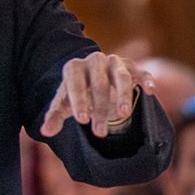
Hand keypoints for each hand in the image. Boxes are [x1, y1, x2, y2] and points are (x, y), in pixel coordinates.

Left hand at [39, 53, 153, 138]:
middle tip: (99, 133)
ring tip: (122, 115)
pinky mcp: (131, 67)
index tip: (82, 120)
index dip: (79, 101)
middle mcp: (94, 61)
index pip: (76, 83)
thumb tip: (45, 132)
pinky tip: (149, 91)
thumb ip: (54, 117)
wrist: (92, 78)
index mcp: (74, 67)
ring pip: (121, 77)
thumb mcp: (64, 104)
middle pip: (99, 84)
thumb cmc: (77, 93)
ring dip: (122, 96)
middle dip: (99, 109)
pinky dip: (145, 79)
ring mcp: (115, 62)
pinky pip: (140, 71)